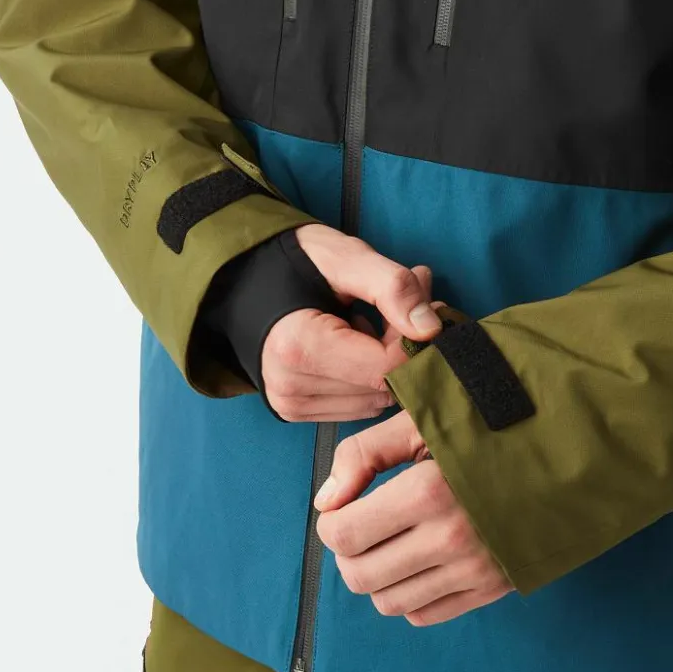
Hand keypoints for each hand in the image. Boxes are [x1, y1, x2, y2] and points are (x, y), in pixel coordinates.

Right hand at [262, 224, 441, 421]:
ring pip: (376, 401)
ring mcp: (291, 406)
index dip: (413, 338)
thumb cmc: (295, 263)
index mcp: (298, 347)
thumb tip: (431, 328)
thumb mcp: (344, 257)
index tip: (420, 303)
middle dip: (402, 348)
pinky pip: (359, 407)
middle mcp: (291, 387)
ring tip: (373, 324)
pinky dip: (369, 379)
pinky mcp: (297, 413)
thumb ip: (390, 286)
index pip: (386, 366)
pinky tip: (356, 348)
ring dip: (387, 365)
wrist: (240, 282)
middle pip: (383, 386)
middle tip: (402, 307)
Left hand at [314, 411, 513, 624]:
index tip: (344, 506)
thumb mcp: (421, 422)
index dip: (331, 522)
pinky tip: (419, 561)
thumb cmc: (487, 428)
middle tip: (362, 526)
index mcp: (427, 492)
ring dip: (376, 576)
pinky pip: (425, 614)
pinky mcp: (492, 588)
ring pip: (388, 602)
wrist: (567, 453)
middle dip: (348, 552)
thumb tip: (325, 502)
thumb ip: (363, 454)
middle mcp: (450, 539)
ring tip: (391, 542)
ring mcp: (474, 570)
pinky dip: (409, 594)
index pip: (343, 535)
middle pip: (360, 576)